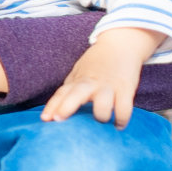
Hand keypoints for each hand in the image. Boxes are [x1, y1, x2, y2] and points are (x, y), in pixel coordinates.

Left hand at [41, 27, 163, 126]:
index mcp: (78, 80)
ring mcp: (109, 86)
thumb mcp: (80, 73)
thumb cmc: (97, 64)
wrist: (120, 45)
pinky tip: (118, 126)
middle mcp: (91, 83)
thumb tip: (56, 111)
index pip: (62, 93)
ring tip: (102, 122)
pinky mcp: (126, 89)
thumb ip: (70, 89)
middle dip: (67, 107)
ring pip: (103, 105)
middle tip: (59, 119)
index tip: (45, 118)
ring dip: (101, 116)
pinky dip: (121, 120)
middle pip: (76, 95)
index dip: (52, 106)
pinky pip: (124, 109)